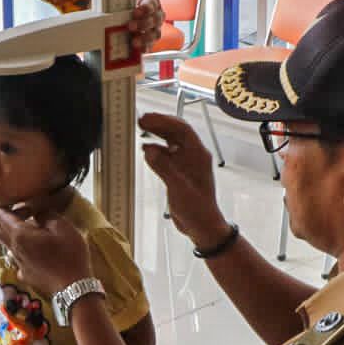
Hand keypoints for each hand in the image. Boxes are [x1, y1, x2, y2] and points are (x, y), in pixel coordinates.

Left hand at [0, 209, 93, 293]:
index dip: (8, 206)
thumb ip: (45, 214)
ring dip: (13, 234)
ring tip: (32, 232)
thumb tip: (37, 212)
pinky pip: (17, 258)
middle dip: (6, 219)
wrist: (74, 287)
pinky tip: (37, 251)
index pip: (2, 215)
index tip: (21, 203)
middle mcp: (14, 249)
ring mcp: (18, 264)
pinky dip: (22, 250)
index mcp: (20, 235)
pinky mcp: (25, 275)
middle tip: (25, 215)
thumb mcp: (62, 226)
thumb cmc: (69, 254)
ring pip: (6, 245)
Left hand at [128, 0, 165, 53]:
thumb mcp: (128, 3)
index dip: (145, 9)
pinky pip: (151, 45)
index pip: (151, 4)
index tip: (135, 12)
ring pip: (156, 34)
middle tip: (131, 27)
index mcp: (152, 2)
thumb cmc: (130, 7)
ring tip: (134, 41)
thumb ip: (125, 7)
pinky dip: (145, 47)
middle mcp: (157, 16)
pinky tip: (139, 49)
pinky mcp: (152, 40)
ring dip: (145, 38)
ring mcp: (156, 29)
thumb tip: (113, 12)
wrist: (132, 15)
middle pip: (155, 20)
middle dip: (143, 24)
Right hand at [138, 113, 230, 248]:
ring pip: (171, 141)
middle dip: (159, 124)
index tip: (148, 118)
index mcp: (198, 155)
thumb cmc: (197, 209)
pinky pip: (167, 154)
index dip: (164, 121)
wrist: (202, 226)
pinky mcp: (180, 171)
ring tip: (141, 129)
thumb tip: (149, 149)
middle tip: (141, 120)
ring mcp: (186, 163)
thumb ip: (164, 167)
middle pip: (176, 132)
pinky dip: (157, 148)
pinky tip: (146, 149)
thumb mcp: (178, 188)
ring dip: (157, 134)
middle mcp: (193, 156)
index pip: (182, 129)